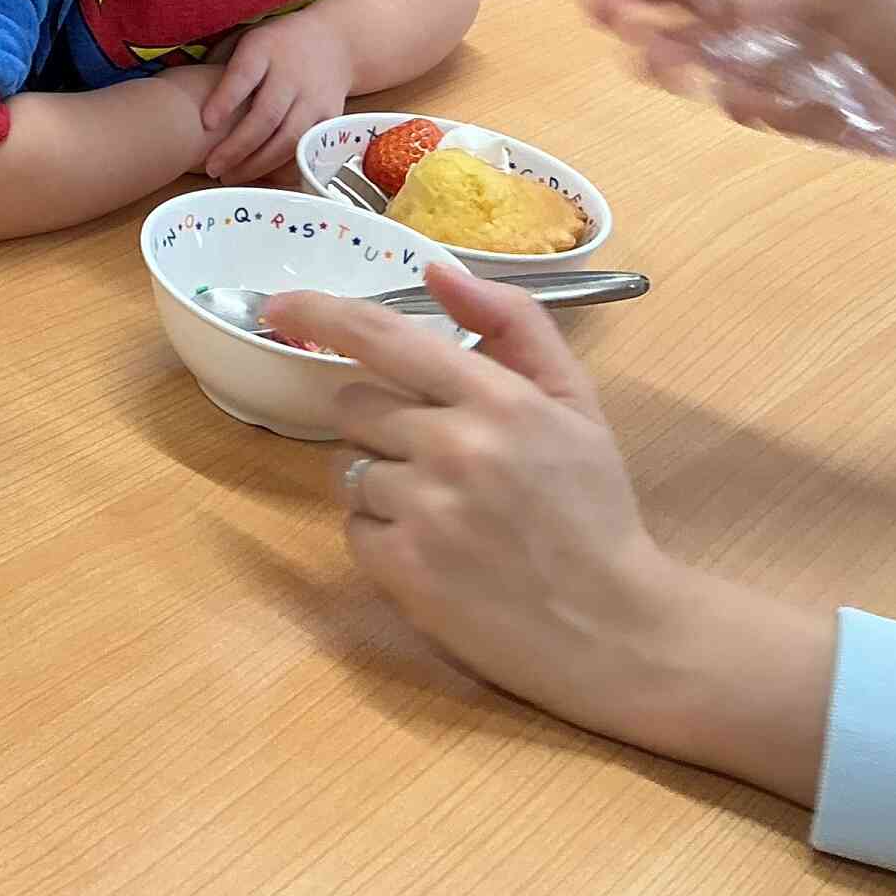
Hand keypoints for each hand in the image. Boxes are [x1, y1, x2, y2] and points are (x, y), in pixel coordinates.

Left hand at [195, 14, 353, 182]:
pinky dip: (283, 167)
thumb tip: (180, 98)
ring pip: (288, 138)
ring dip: (257, 164)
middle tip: (212, 167)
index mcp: (265, 49)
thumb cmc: (275, 47)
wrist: (335, 42)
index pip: (244, 75)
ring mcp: (314, 97)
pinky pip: (306, 148)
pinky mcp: (330, 117)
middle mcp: (292, 73)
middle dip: (237, 147)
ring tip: (229, 177)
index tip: (205, 123)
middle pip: (266, 115)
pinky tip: (260, 178)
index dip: (225, 99)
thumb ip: (224, 67)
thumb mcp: (248, 41)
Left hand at [273, 264, 830, 804]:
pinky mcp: (402, 567)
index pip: (383, 337)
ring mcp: (424, 509)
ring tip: (450, 513)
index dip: (320, 313)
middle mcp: (454, 446)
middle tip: (443, 459)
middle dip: (384, 424)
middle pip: (355, 405)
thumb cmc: (592, 509)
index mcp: (498, 398)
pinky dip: (383, 536)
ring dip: (384, 483)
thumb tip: (437, 268)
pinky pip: (353, 526)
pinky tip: (438, 552)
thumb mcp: (574, 403)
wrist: (615, 628)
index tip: (280, 305)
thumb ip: (512, 324)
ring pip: (349, 467)